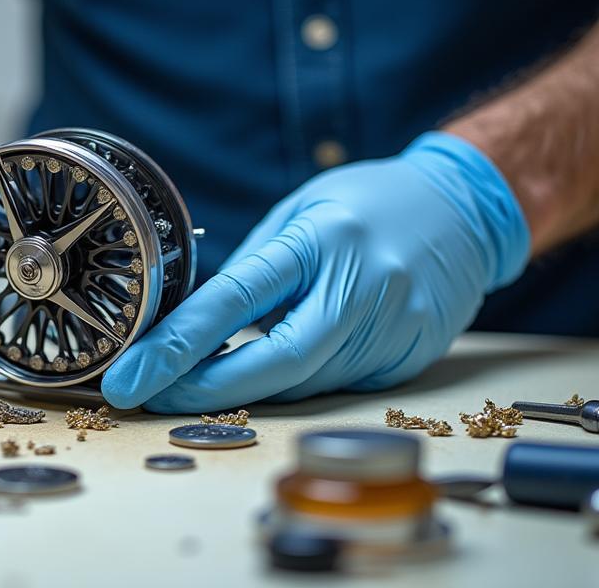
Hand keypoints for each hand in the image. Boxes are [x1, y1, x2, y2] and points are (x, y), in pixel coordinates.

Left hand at [101, 132, 529, 411]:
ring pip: (300, 385)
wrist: (467, 209)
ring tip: (186, 382)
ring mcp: (393, 329)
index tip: (131, 375)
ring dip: (239, 389)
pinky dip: (291, 384)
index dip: (178, 345)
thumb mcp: (301, 211)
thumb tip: (193, 321)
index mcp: (324, 239)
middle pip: (273, 365)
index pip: (237, 300)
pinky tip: (260, 373)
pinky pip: (334, 386)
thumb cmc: (369, 202)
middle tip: (145, 397)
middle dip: (199, 390)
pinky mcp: (410, 359)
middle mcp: (363, 287)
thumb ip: (254, 267)